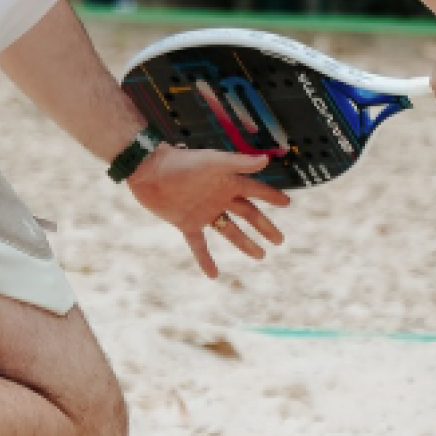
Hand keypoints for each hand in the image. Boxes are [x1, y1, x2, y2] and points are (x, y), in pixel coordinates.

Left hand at [124, 144, 290, 278]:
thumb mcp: (212, 162)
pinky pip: (199, 245)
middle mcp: (219, 197)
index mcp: (227, 181)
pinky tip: (214, 275)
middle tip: (279, 241)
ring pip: (229, 230)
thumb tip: (266, 160)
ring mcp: (204, 212)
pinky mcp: (186, 223)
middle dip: (264, 227)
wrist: (148, 171)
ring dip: (244, 243)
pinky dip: (205, 259)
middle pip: (248, 214)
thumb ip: (238, 162)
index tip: (287, 203)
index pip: (256, 191)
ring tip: (260, 256)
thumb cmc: (181, 162)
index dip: (271, 197)